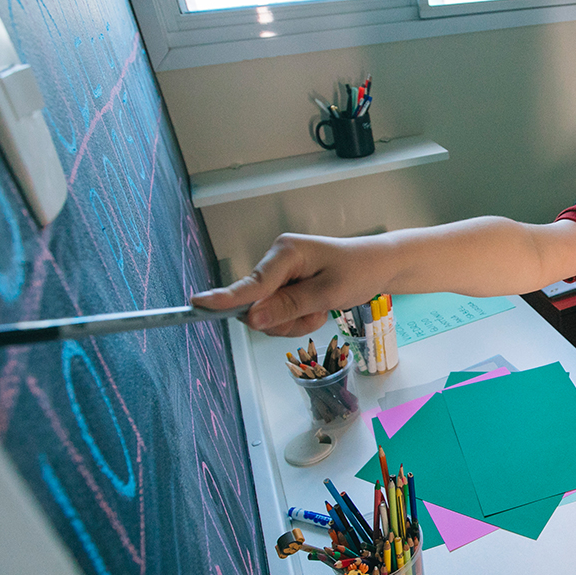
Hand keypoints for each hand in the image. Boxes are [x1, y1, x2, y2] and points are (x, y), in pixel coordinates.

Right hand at [190, 233, 385, 336]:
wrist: (377, 265)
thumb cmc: (358, 271)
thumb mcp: (328, 293)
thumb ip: (289, 306)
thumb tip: (252, 319)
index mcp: (286, 252)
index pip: (252, 284)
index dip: (226, 298)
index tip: (198, 304)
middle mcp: (276, 259)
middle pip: (257, 306)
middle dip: (284, 320)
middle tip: (316, 314)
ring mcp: (278, 272)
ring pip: (267, 315)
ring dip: (294, 321)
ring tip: (320, 309)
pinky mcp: (282, 284)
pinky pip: (278, 314)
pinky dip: (298, 319)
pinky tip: (317, 308)